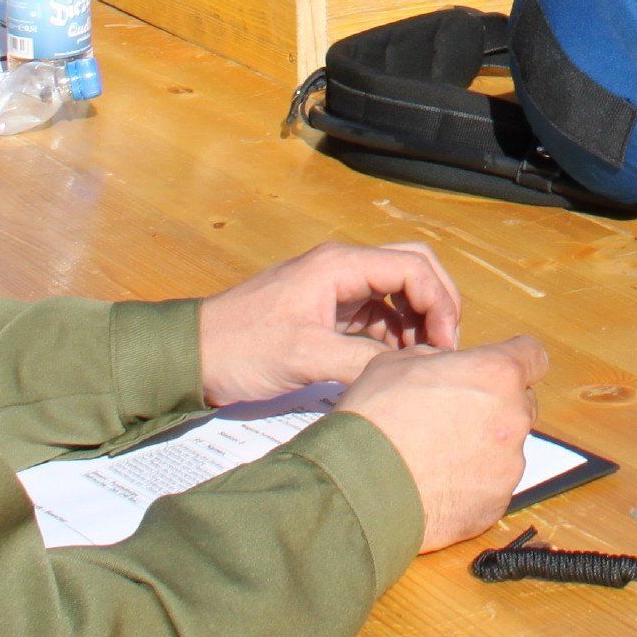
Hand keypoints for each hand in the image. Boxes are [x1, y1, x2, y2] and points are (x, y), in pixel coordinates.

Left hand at [198, 241, 461, 404]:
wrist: (193, 357)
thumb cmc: (242, 348)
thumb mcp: (305, 356)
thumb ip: (364, 359)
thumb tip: (412, 371)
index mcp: (340, 265)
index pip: (413, 269)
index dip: (439, 304)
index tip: (443, 346)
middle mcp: (343, 268)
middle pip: (413, 270)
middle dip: (437, 305)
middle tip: (443, 348)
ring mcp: (336, 289)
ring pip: (397, 294)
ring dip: (416, 324)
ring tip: (420, 364)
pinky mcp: (329, 313)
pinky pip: (376, 316)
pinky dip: (394, 336)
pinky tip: (395, 365)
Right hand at [335, 336, 546, 550]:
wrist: (357, 486)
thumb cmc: (375, 417)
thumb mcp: (397, 362)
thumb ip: (438, 358)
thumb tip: (448, 367)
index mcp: (495, 374)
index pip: (534, 356)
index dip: (515, 360)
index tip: (497, 371)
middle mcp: (513, 418)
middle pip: (521, 404)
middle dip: (495, 406)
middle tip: (454, 417)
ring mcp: (508, 465)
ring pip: (506, 447)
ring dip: (484, 447)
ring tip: (438, 457)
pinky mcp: (496, 504)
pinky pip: (493, 486)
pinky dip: (473, 484)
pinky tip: (438, 484)